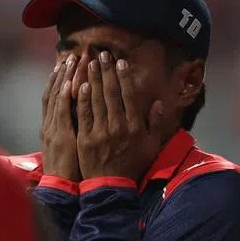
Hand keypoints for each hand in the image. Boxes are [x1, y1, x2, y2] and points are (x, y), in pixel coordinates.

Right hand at [40, 55, 84, 181]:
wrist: (60, 188)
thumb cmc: (68, 168)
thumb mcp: (66, 145)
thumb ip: (71, 127)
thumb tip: (81, 112)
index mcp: (52, 125)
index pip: (55, 96)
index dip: (61, 78)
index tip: (68, 62)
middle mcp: (50, 123)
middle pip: (55, 92)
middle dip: (64, 73)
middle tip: (73, 55)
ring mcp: (53, 129)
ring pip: (57, 98)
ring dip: (65, 78)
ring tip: (73, 61)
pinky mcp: (60, 137)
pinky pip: (62, 113)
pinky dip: (64, 97)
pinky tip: (71, 84)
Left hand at [76, 52, 164, 181]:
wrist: (111, 186)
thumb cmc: (133, 165)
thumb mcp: (151, 146)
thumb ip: (155, 124)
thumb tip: (159, 103)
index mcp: (135, 127)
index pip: (129, 96)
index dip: (124, 77)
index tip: (119, 62)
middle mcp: (118, 126)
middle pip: (111, 93)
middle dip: (106, 71)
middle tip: (101, 54)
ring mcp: (101, 132)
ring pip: (96, 100)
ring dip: (93, 79)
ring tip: (89, 63)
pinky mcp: (86, 138)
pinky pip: (84, 114)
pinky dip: (82, 99)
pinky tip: (80, 85)